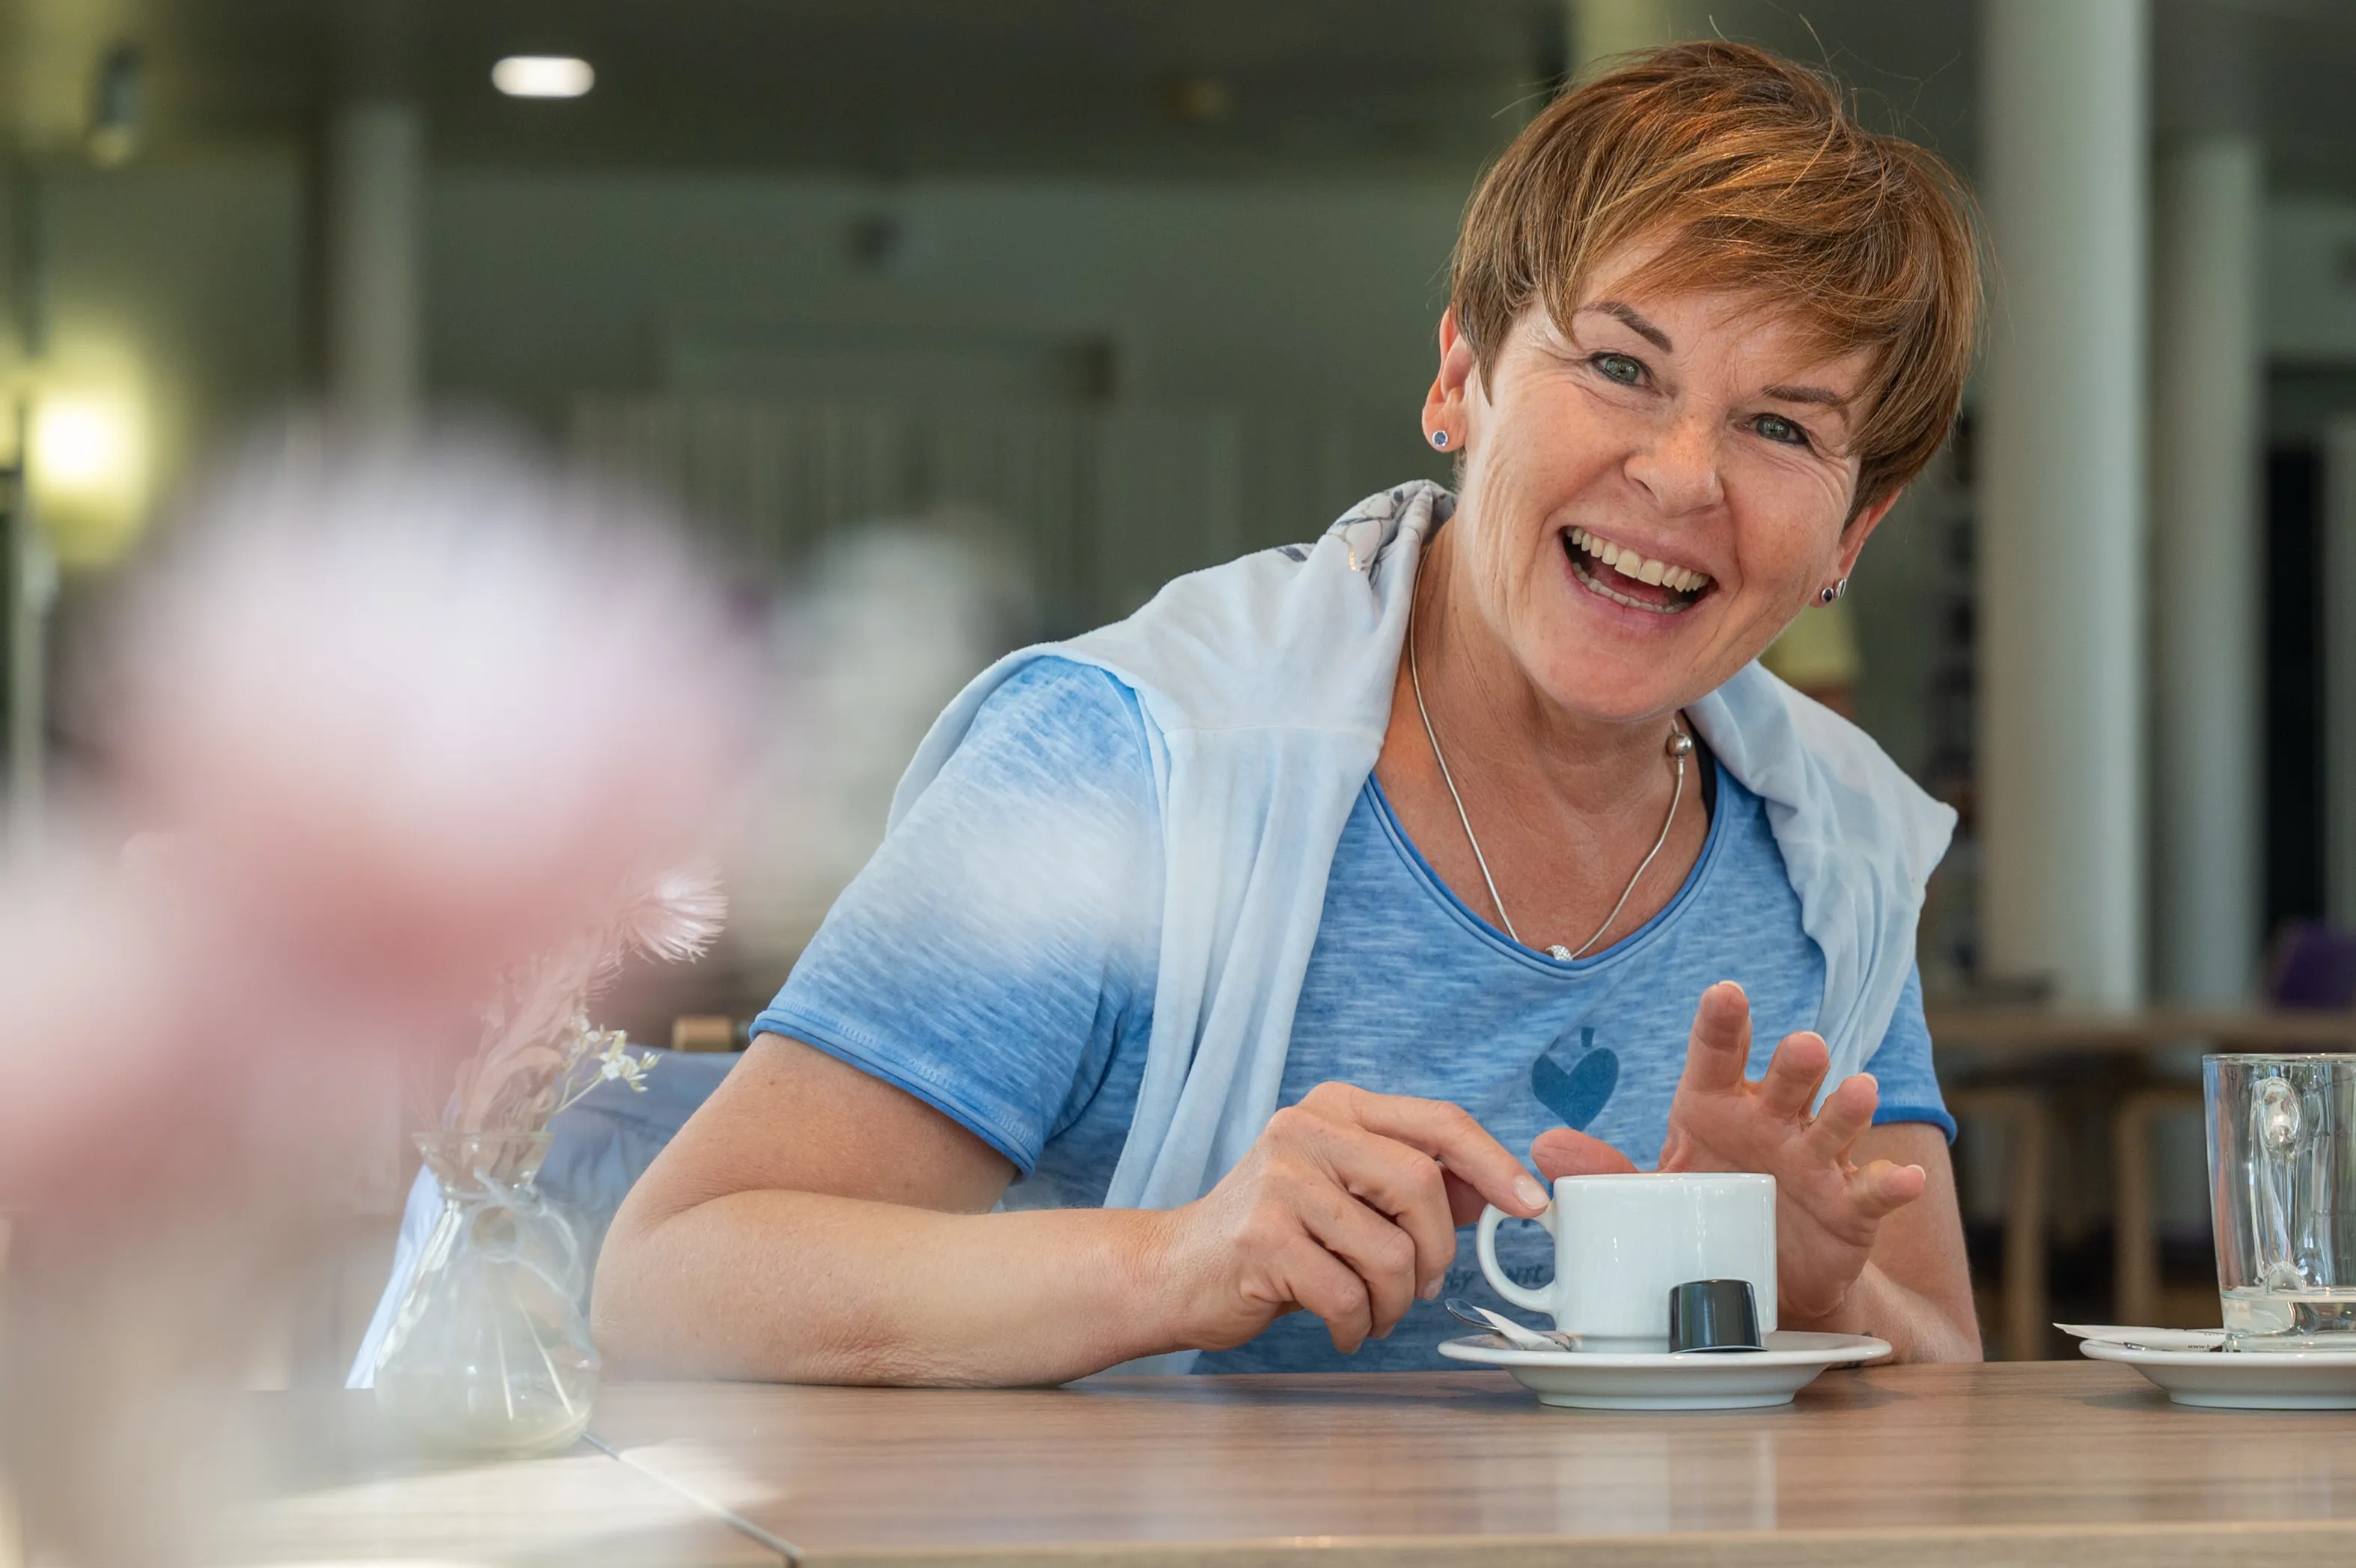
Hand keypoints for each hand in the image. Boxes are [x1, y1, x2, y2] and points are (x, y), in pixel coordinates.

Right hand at [1153, 1082, 1550, 1353]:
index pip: (1438, 1122)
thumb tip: (1497, 1191)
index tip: (1532, 1205)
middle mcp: (1305, 1129)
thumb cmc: (1273, 1235)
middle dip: (1437, 1251)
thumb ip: (1414, 1185)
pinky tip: (1338, 1325)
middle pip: (1421, 1184)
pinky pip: (1348, 1294)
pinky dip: (1355, 1324)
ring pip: (1390, 1249)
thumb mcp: (1346, 1194)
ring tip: (1369, 1310)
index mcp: (1335, 1108)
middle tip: (1422, 1287)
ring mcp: (1280, 1180)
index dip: (1494, 1164)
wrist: (1174, 1271)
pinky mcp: (1261, 1237)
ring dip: (1395, 1302)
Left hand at [1528, 981, 1926, 1323]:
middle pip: (1784, 1081)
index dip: (1722, 1024)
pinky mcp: (1850, 1207)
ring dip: (1848, 1108)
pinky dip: (1891, 1183)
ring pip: (1834, 1124)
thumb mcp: (1652, 1190)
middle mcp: (1771, 1121)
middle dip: (1794, 1064)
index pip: (1717, 1054)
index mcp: (1717, 1105)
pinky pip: (1873, 1190)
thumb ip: (1605, 1170)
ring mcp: (1816, 1160)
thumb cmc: (1703, 1210)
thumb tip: (1543, 1148)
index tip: (1725, 993)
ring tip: (1859, 1090)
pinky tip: (1903, 1178)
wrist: (1761, 1276)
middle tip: (1802, 1046)